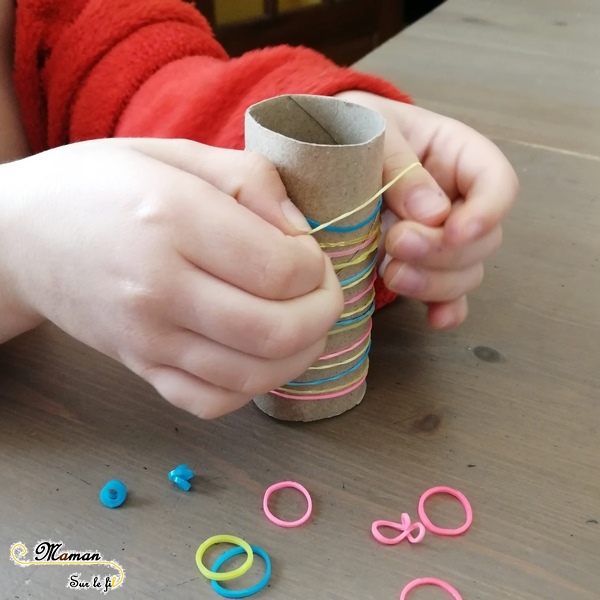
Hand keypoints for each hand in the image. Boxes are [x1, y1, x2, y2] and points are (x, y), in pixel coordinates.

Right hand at [0, 138, 342, 416]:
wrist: (20, 237)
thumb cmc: (98, 186)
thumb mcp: (174, 153)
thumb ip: (249, 181)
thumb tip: (302, 232)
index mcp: (172, 220)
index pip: (280, 269)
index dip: (316, 265)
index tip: (309, 252)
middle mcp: (160, 289)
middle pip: (275, 332)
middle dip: (323, 313)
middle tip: (323, 290)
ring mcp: (148, 340)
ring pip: (253, 376)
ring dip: (302, 354)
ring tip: (305, 323)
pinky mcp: (141, 368)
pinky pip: (213, 402)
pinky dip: (253, 387)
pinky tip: (260, 355)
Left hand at [335, 91, 518, 328]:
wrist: (321, 149)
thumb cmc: (349, 129)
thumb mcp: (371, 130)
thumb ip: (399, 165)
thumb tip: (433, 214)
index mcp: (456, 155)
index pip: (497, 183)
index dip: (487, 212)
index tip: (453, 229)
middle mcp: (457, 199)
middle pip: (483, 239)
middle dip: (442, 251)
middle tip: (396, 242)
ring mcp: (440, 236)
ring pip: (466, 272)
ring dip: (435, 282)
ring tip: (390, 273)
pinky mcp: (420, 264)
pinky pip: (448, 294)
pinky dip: (445, 309)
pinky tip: (434, 319)